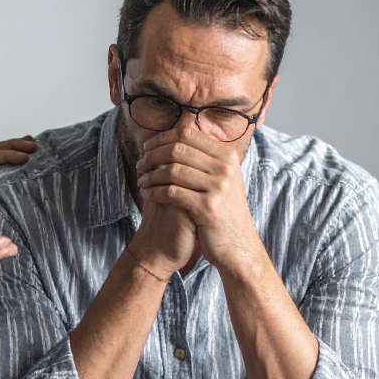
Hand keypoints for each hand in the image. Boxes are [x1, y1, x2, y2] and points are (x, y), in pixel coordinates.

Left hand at [136, 127, 262, 272]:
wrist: (238, 246)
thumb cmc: (223, 211)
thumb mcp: (221, 179)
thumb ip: (204, 158)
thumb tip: (178, 133)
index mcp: (227, 156)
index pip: (187, 134)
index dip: (162, 137)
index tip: (146, 146)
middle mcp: (225, 168)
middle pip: (177, 149)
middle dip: (152, 156)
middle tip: (140, 165)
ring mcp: (218, 187)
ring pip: (172, 170)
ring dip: (151, 175)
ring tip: (141, 181)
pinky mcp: (208, 207)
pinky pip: (171, 192)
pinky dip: (155, 191)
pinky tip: (147, 194)